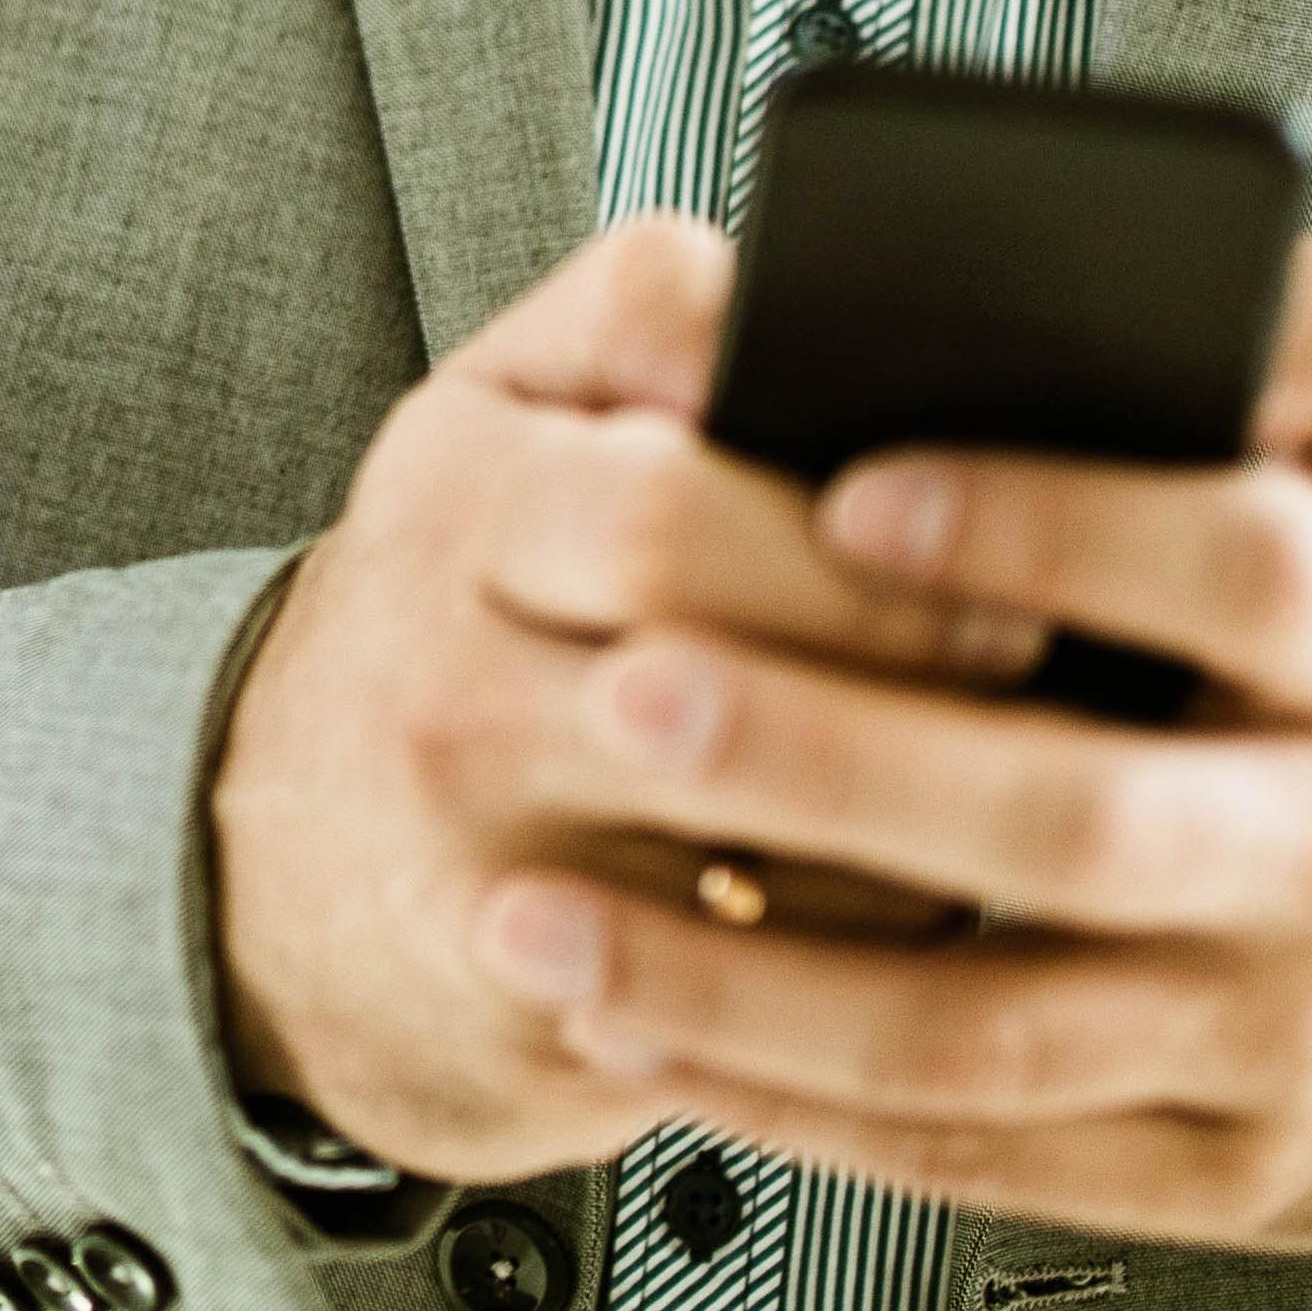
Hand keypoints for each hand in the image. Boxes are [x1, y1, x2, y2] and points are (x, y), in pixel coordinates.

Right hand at [208, 222, 1046, 1185]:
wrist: (282, 873)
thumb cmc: (457, 601)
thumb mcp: (502, 418)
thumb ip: (639, 315)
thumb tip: (807, 294)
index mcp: (451, 492)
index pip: (655, 492)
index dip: (829, 512)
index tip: (961, 514)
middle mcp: (441, 675)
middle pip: (707, 650)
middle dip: (893, 640)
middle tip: (1030, 634)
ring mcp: (482, 858)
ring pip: (754, 833)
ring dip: (916, 799)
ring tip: (1020, 753)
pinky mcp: (540, 1015)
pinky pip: (758, 983)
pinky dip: (872, 939)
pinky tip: (935, 882)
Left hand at [456, 233, 1311, 1251]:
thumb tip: (1222, 265)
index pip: (1239, 573)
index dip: (1051, 525)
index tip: (852, 488)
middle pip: (1078, 820)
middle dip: (837, 764)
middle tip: (629, 688)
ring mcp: (1268, 1033)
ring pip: (991, 1032)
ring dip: (751, 983)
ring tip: (548, 916)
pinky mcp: (1207, 1175)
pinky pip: (978, 1153)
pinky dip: (794, 1105)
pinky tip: (643, 1030)